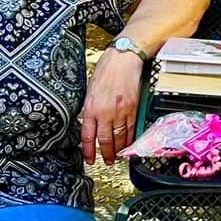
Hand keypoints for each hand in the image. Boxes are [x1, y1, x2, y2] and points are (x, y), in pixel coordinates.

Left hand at [81, 44, 144, 163]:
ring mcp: (120, 111)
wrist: (124, 58)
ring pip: (119, 137)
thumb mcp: (91, 89)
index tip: (90, 159)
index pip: (88, 135)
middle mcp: (105, 112)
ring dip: (119, 150)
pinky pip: (131, 129)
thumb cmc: (107, 69)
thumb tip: (91, 122)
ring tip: (118, 157)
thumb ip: (91, 107)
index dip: (89, 150)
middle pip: (105, 140)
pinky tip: (129, 145)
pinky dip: (130, 139)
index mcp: (91, 107)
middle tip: (107, 162)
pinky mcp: (133, 108)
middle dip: (106, 154)